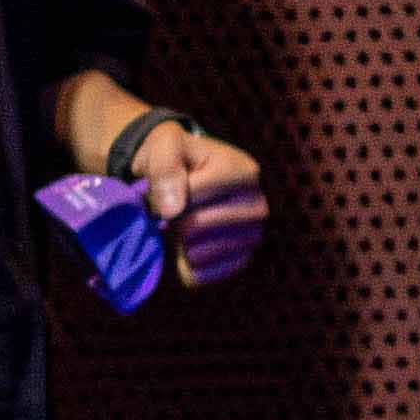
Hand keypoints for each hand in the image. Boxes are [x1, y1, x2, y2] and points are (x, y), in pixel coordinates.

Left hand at [139, 124, 266, 286]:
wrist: (181, 173)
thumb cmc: (173, 155)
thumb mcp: (164, 144)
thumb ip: (165, 169)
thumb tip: (172, 211)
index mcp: (245, 172)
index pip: (192, 195)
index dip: (165, 194)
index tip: (162, 186)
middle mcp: (257, 206)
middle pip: (197, 225)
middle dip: (171, 219)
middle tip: (167, 209)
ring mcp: (252, 236)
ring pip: (200, 252)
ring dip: (176, 242)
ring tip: (177, 224)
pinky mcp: (239, 260)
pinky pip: (204, 275)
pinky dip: (184, 266)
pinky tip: (181, 250)